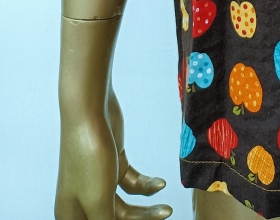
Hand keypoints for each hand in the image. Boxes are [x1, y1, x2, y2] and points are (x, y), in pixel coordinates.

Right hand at [54, 88, 171, 219]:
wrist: (89, 110)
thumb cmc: (88, 156)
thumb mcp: (98, 200)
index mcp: (71, 215)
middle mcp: (82, 201)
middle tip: (164, 216)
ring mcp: (98, 182)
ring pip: (124, 207)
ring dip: (145, 210)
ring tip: (167, 210)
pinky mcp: (112, 164)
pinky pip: (130, 184)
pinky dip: (145, 186)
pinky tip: (160, 185)